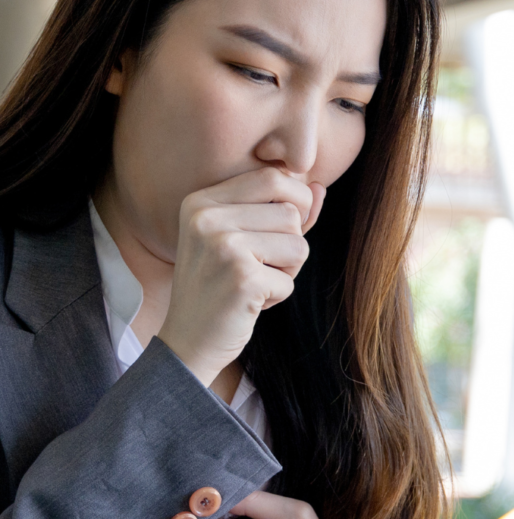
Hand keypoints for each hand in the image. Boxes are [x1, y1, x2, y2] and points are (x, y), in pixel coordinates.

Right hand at [158, 168, 325, 386]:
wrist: (188, 341)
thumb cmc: (219, 287)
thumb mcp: (243, 239)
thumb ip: (279, 211)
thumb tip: (320, 185)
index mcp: (202, 201)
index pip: (272, 177)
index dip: (295, 200)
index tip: (283, 229)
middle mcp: (208, 218)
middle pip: (291, 213)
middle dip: (290, 244)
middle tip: (261, 265)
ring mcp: (223, 247)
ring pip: (298, 245)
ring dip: (287, 271)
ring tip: (254, 282)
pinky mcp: (241, 279)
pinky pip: (290, 280)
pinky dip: (278, 295)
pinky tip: (249, 302)